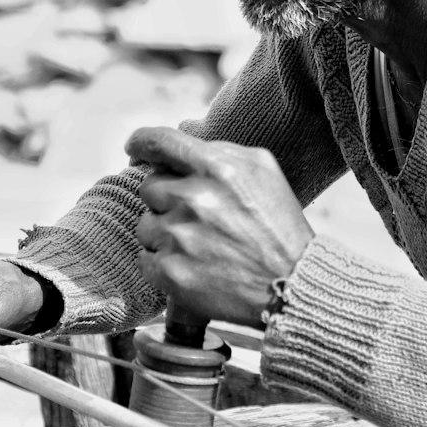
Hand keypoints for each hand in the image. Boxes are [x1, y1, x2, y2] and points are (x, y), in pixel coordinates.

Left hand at [126, 126, 312, 327]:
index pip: (159, 142)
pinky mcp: (171, 272)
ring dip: (165, 234)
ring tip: (201, 245)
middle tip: (196, 216)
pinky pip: (145, 259)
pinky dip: (164, 263)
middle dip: (166, 199)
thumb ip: (220, 152)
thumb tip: (179, 150)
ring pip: (145, 225)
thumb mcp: (263, 170)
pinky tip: (193, 266)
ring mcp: (179, 237)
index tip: (133, 148)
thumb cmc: (279, 225)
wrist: (293, 283)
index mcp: (217, 168)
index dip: (141, 143)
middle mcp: (194, 199)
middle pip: (148, 187)